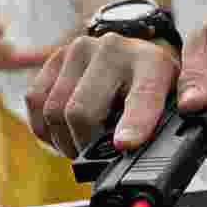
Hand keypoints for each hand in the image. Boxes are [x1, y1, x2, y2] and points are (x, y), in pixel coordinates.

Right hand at [25, 33, 179, 157]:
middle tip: (93, 156)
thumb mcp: (171, 102)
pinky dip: (46, 128)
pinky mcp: (55, 57)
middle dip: (84, 146)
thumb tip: (161, 131)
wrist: (132, 53)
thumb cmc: (150, 86)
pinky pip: (35, 101)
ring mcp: (79, 51)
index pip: (142, 96)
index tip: (125, 145)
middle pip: (82, 112)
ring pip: (54, 111)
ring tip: (81, 143)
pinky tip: (65, 130)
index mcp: (152, 64)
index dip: (134, 123)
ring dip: (64, 140)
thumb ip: (166, 120)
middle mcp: (113, 50)